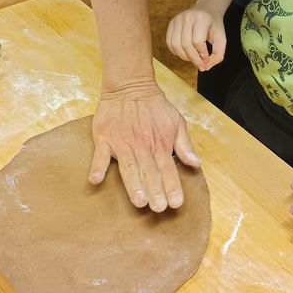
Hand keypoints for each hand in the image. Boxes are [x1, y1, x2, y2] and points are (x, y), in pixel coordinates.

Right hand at [89, 80, 201, 211]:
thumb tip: (196, 164)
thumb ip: (184, 145)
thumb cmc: (155, 106)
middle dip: (155, 190)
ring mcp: (122, 142)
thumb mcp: (176, 121)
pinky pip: (100, 154)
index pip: (168, 169)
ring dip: (133, 183)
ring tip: (138, 200)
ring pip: (129, 167)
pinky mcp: (105, 137)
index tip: (176, 203)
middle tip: (158, 208)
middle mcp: (142, 145)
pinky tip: (96, 180)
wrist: (130, 85)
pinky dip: (97, 166)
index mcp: (160, 144)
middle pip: (149, 172)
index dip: (172, 186)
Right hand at [165, 5, 226, 70]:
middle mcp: (187, 16)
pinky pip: (169, 43)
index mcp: (202, 18)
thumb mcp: (221, 38)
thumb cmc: (214, 26)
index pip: (198, 41)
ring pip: (176, 45)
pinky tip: (185, 53)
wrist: (207, 10)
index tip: (207, 60)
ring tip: (193, 59)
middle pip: (186, 44)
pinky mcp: (171, 23)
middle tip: (200, 65)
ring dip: (184, 57)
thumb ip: (218, 54)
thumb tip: (206, 67)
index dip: (202, 54)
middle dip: (193, 58)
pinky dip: (176, 52)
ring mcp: (177, 19)